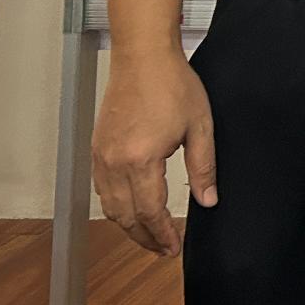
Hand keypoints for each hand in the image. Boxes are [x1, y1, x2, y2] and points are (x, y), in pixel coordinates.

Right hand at [92, 48, 217, 255]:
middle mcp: (114, 163)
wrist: (143, 56)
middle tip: (164, 248)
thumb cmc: (172, 83)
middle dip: (145, 237)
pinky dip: (115, 205)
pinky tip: (130, 207)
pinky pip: (101, 189)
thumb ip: (203, 167)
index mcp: (141, 160)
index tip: (173, 247)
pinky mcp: (96, 148)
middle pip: (125, 216)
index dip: (163, 235)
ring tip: (149, 233)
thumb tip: (208, 199)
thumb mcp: (200, 126)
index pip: (150, 212)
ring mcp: (101, 156)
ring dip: (128, 225)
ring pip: (109, 206)